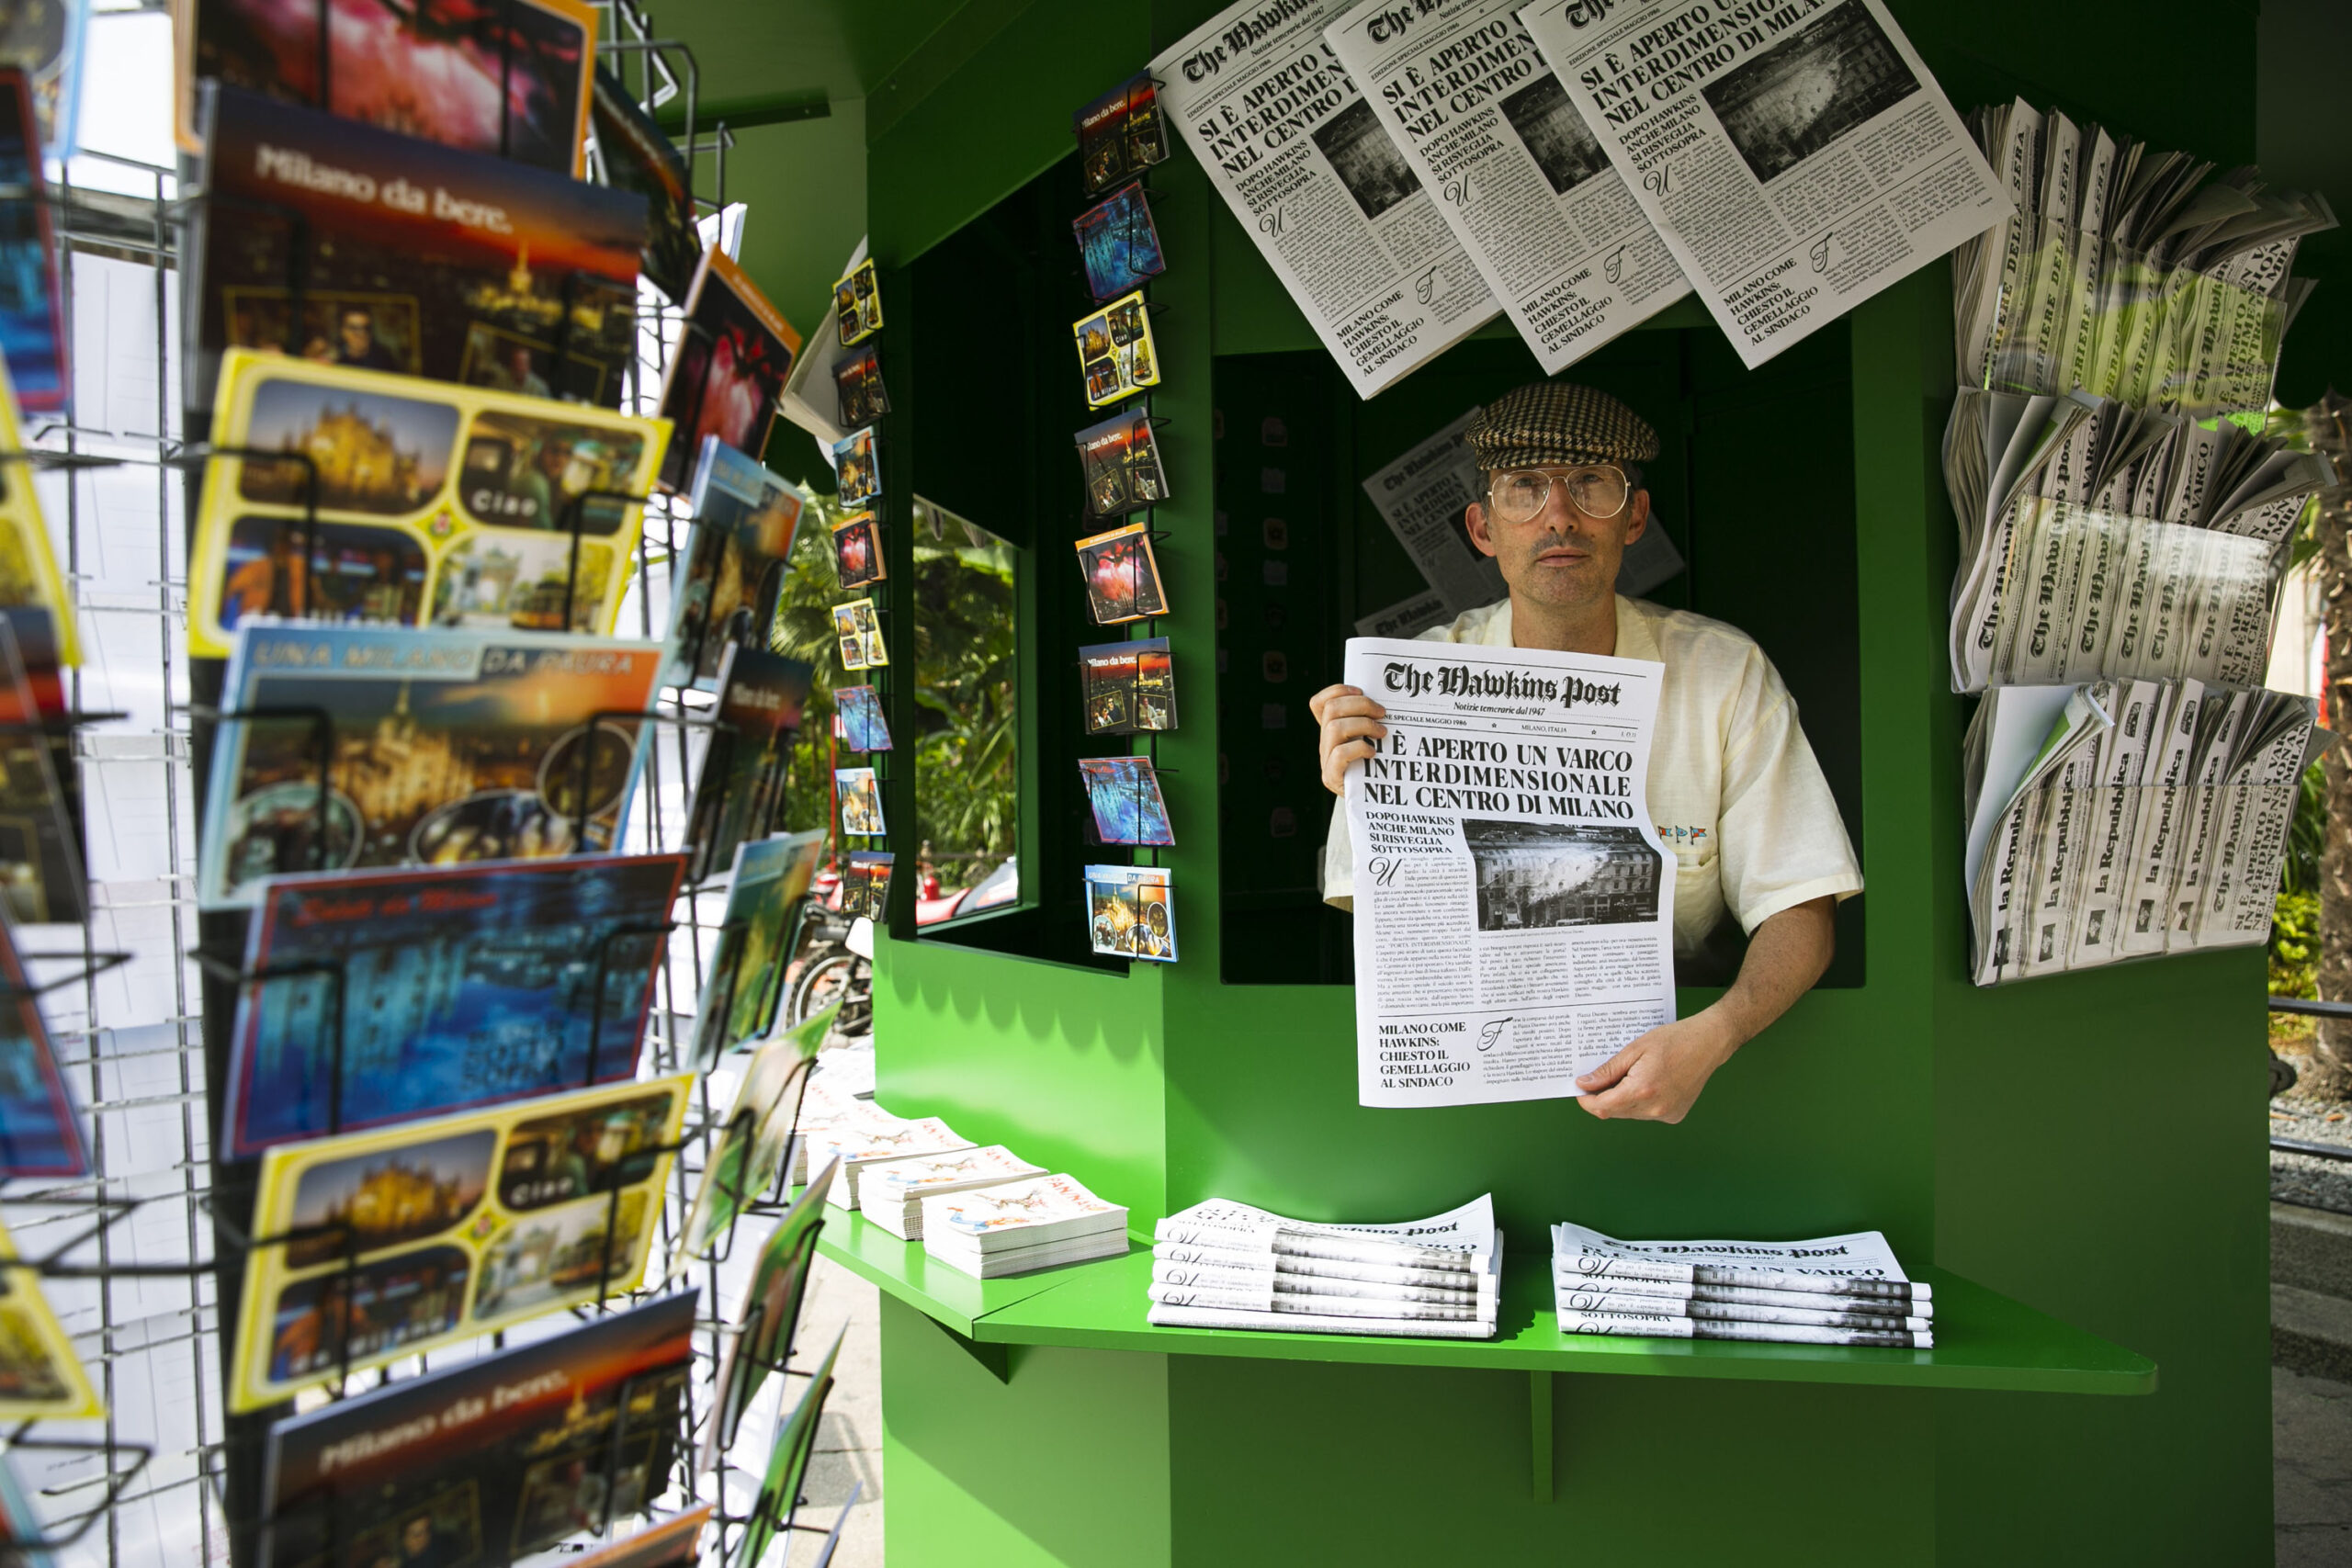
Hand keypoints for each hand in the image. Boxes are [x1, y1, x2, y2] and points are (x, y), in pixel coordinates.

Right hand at [1308, 683, 1387, 795]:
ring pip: (1335, 728)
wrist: (1374, 801)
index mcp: (1331, 730)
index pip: (1319, 703)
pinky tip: (1373, 753)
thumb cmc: (1377, 766)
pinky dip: (1359, 748)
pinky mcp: (1332, 776)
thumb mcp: (1371, 740)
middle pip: (1331, 709)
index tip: (1361, 691)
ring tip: (1382, 733)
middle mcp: (1325, 742)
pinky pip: (1340, 753)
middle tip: (1382, 713)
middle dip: (1360, 704)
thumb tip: (1389, 701)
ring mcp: (1325, 760)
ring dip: (1363, 725)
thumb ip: (1370, 722)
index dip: (1337, 691)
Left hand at [1574, 1011, 1740, 1122]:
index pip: (1602, 1106)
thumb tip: (1585, 1085)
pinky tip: (1647, 1083)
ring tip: (1629, 1075)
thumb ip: (1608, 1071)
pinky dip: (1639, 1102)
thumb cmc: (1673, 1040)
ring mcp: (1666, 1114)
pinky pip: (1646, 1113)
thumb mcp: (1634, 1049)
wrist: (1708, 1043)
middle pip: (1615, 1112)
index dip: (1586, 1100)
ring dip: (1621, 1100)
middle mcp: (1654, 1108)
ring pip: (1630, 1114)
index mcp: (1642, 1090)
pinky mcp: (1674, 1115)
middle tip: (1599, 1078)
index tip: (1580, 1089)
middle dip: (1602, 1098)